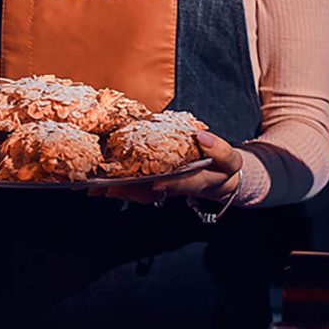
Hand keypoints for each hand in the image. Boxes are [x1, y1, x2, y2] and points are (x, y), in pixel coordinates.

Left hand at [89, 130, 241, 205]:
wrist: (218, 181)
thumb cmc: (223, 168)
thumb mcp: (230, 160)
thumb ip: (220, 149)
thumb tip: (201, 136)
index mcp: (196, 180)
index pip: (180, 183)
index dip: (168, 183)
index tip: (154, 182)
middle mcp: (175, 187)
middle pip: (151, 192)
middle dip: (130, 191)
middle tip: (109, 188)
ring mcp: (164, 187)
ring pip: (139, 193)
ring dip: (119, 191)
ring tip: (97, 187)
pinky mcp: (154, 184)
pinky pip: (136, 188)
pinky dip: (119, 187)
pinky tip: (101, 184)